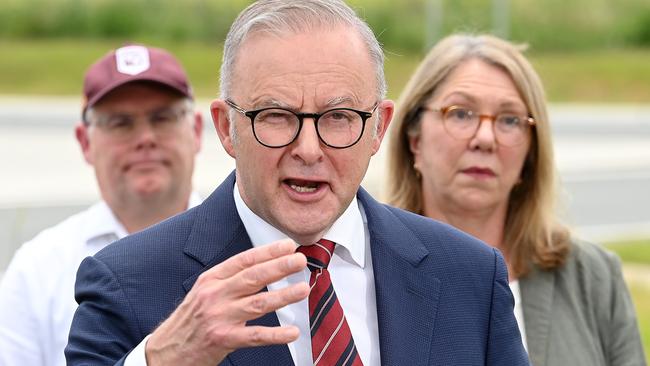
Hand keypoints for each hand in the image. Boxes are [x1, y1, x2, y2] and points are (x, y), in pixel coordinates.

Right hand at [145, 239, 308, 365]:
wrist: (165, 352)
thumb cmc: (190, 321)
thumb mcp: (204, 292)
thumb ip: (230, 280)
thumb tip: (264, 267)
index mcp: (211, 279)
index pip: (243, 260)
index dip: (267, 252)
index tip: (288, 246)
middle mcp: (214, 295)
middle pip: (253, 278)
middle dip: (279, 267)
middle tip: (300, 261)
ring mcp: (218, 317)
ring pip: (258, 304)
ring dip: (283, 296)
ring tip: (303, 289)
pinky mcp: (223, 339)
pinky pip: (255, 336)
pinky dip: (276, 334)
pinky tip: (292, 332)